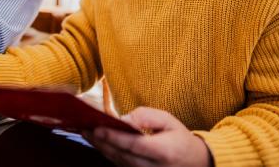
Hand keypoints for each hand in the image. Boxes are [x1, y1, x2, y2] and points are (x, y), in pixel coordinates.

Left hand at [84, 107, 211, 166]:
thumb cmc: (180, 138)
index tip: (97, 128)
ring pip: (118, 162)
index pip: (133, 145)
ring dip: (100, 148)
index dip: (113, 138)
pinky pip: (120, 165)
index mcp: (163, 152)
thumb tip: (123, 120)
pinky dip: (107, 153)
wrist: (196, 163)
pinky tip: (97, 142)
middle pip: (121, 155)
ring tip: (85, 132)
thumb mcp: (168, 120)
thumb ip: (146, 117)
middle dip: (101, 142)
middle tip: (83, 127)